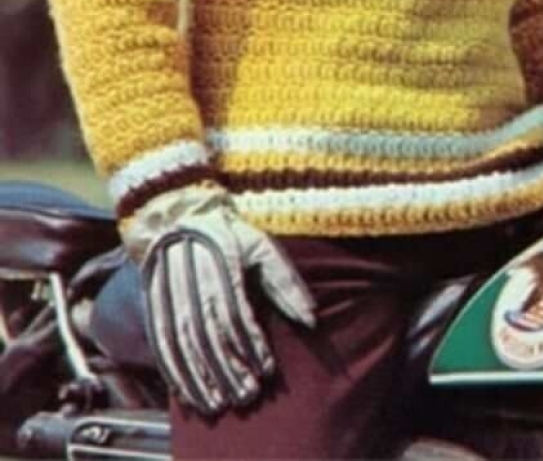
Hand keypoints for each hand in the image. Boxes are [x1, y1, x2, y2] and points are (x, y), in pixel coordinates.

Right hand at [123, 184, 315, 415]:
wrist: (177, 215)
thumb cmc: (228, 234)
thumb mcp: (262, 246)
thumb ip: (286, 283)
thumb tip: (312, 319)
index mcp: (221, 266)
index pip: (236, 314)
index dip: (251, 345)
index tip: (265, 370)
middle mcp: (192, 282)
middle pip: (209, 335)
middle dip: (227, 369)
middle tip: (246, 396)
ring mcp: (168, 294)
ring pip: (184, 344)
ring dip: (200, 378)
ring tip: (218, 404)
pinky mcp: (153, 305)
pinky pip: (161, 343)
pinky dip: (172, 372)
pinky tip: (186, 394)